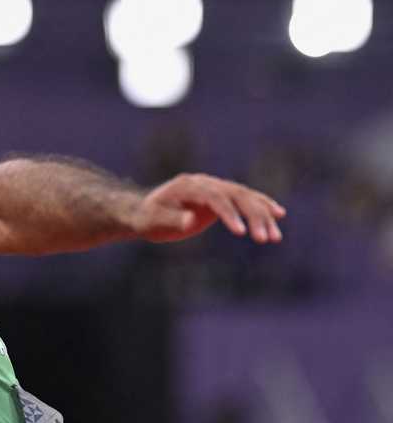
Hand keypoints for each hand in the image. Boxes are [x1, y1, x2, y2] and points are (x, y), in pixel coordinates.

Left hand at [134, 173, 285, 243]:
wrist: (144, 212)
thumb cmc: (148, 218)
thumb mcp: (155, 221)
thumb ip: (173, 219)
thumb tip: (190, 220)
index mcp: (188, 186)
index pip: (214, 197)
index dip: (229, 214)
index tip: (241, 233)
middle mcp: (204, 183)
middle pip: (235, 194)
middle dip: (253, 216)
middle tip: (266, 239)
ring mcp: (213, 187)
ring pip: (244, 196)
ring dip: (262, 215)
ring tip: (275, 237)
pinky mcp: (220, 196)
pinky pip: (244, 199)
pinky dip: (261, 205)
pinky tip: (278, 214)